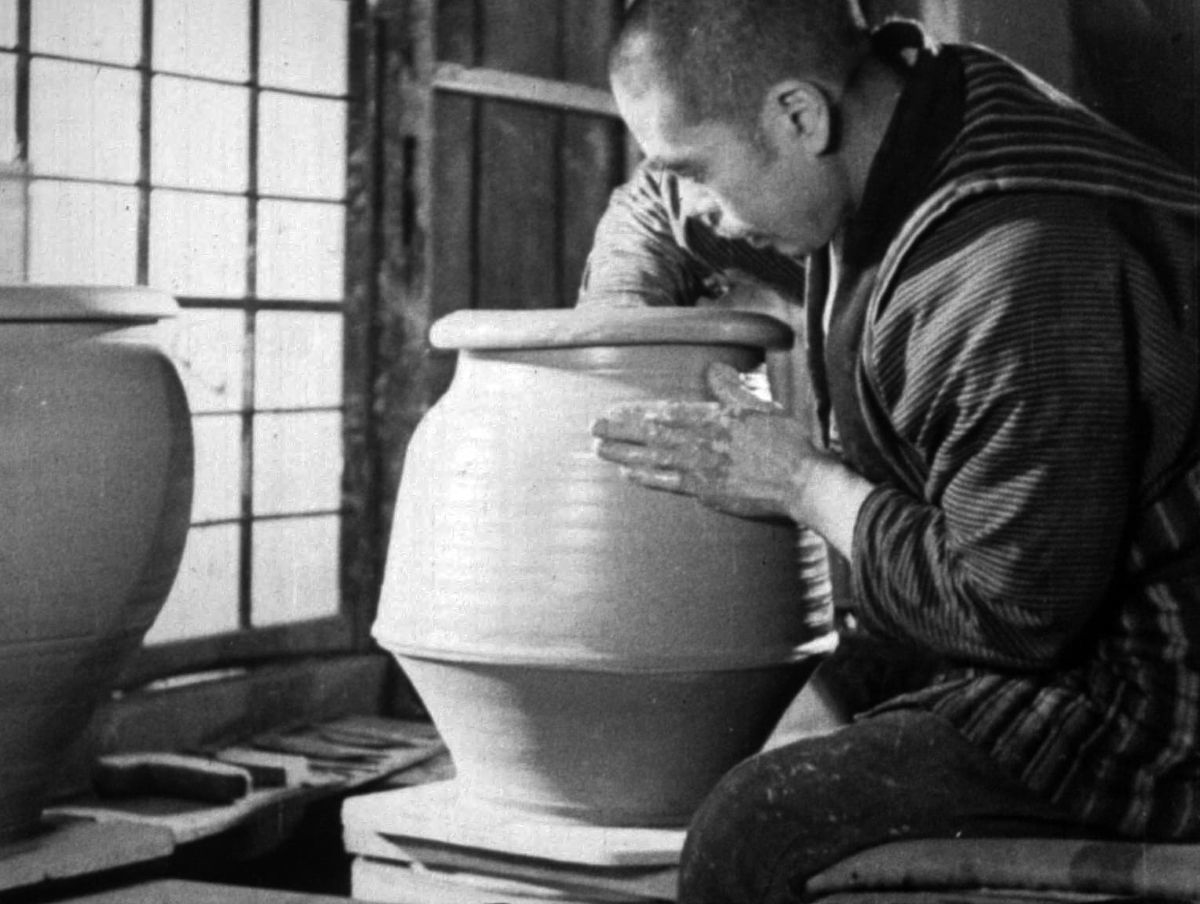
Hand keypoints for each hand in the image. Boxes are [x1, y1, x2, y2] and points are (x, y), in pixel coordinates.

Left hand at [591, 362, 830, 521]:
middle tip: (593, 428)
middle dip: (619, 432)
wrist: (802, 482)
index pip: (664, 413)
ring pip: (653, 460)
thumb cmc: (786, 442)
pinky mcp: (707, 493)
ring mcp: (701, 470)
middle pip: (651, 436)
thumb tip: (714, 369)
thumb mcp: (759, 407)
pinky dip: (646, 478)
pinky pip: (668, 484)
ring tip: (600, 450)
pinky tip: (628, 475)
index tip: (613, 410)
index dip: (635, 413)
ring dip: (624, 454)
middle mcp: (701, 443)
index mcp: (713, 419)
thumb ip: (731, 389)